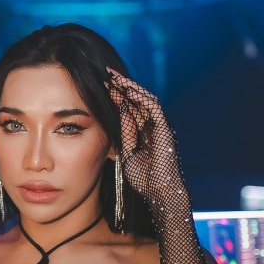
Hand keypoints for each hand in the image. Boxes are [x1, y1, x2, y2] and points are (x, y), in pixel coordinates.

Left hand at [106, 69, 182, 206]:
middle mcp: (151, 125)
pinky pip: (153, 107)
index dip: (115, 95)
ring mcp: (159, 126)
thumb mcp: (126, 153)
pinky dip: (141, 97)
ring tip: (114, 77)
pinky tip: (128, 90)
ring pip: (144, 99)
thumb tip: (116, 112)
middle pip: (136, 99)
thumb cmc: (144, 179)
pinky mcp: (164, 128)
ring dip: (130, 87)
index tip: (99, 85)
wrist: (159, 191)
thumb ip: (124, 134)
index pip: (128, 107)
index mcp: (142, 132)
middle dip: (121, 85)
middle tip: (105, 72)